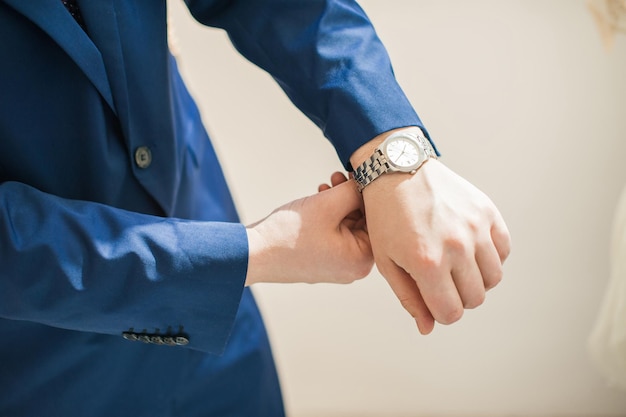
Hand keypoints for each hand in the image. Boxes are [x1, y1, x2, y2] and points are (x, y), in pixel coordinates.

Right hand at [245, 175, 372, 284]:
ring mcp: (337, 265)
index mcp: (362, 260)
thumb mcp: (328, 204)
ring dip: (339, 202)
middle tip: (339, 176)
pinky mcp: (322, 260)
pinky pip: (334, 233)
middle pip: (363, 223)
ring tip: (325, 186)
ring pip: (348, 225)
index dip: (369, 194)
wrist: (254, 254)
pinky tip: (318, 199)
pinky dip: (329, 215)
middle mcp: (353, 267)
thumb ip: (354, 191)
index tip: (359, 175)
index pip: (378, 221)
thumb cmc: (289, 234)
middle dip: (351, 197)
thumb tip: (369, 182)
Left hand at [352, 128, 510, 333]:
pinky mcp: (487, 211)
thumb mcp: (387, 261)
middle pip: (475, 298)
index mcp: (427, 262)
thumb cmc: (386, 217)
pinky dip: (491, 255)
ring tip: (456, 264)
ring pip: (494, 278)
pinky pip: (504, 249)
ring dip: (477, 279)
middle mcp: (456, 246)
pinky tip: (470, 247)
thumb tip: (428, 328)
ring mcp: (475, 227)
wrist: (398, 170)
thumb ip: (409, 298)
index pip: (451, 312)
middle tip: (442, 279)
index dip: (442, 312)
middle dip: (458, 297)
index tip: (434, 298)